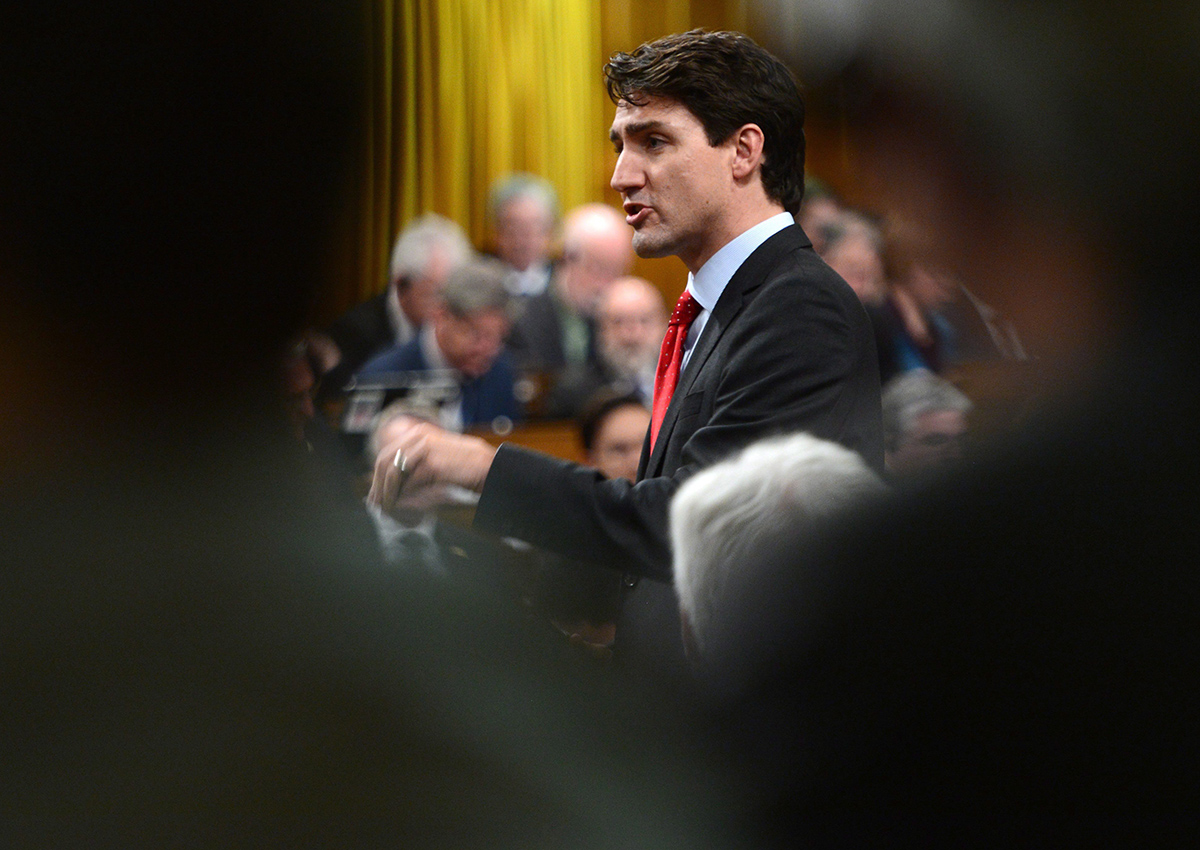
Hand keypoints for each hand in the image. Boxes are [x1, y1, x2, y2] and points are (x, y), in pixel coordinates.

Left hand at [366, 419, 498, 515]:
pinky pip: (409, 484)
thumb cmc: (467, 468)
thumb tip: (395, 486)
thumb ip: (417, 465)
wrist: (491, 469)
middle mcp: (418, 436)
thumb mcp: (438, 459)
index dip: (378, 476)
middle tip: (376, 505)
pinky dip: (402, 497)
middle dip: (378, 486)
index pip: (387, 453)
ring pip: (393, 473)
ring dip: (387, 494)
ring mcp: (425, 448)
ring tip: (387, 509)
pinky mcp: (432, 464)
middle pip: (385, 461)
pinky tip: (401, 507)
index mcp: (419, 433)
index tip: (376, 494)